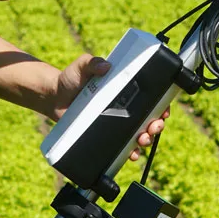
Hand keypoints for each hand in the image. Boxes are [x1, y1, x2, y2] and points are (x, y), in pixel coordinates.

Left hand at [49, 53, 166, 160]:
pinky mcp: (105, 135)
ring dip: (146, 139)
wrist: (54, 98)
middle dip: (157, 124)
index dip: (161, 105)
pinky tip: (132, 154)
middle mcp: (124, 107)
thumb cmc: (70, 79)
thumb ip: (92, 62)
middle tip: (154, 126)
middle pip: (149, 118)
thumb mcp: (82, 66)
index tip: (164, 110)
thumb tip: (105, 65)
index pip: (150, 97)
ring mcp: (115, 122)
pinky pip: (122, 147)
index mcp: (125, 89)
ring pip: (139, 134)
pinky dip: (130, 152)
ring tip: (143, 140)